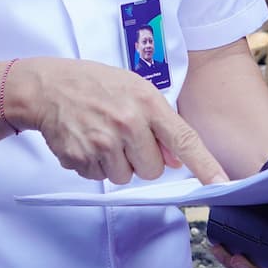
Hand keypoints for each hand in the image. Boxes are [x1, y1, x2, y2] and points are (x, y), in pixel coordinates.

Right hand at [10, 57, 226, 185]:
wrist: (46, 87)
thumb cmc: (93, 84)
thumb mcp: (133, 88)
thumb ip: (159, 123)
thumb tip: (177, 159)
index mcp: (145, 103)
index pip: (183, 140)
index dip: (204, 165)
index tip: (221, 183)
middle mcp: (127, 123)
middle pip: (153, 169)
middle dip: (142, 159)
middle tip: (124, 136)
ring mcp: (102, 143)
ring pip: (126, 177)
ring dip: (117, 163)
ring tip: (102, 135)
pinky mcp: (81, 159)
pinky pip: (100, 177)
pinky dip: (96, 165)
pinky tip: (87, 140)